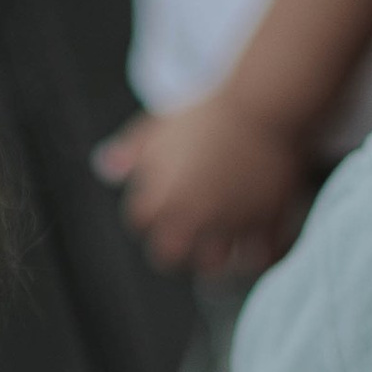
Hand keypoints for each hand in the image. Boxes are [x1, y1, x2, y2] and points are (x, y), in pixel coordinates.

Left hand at [94, 100, 314, 278]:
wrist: (266, 105)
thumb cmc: (210, 114)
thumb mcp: (160, 126)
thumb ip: (131, 150)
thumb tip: (105, 166)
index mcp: (160, 198)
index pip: (140, 222)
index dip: (150, 213)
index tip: (162, 205)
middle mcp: (191, 220)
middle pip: (169, 256)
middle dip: (176, 248)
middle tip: (188, 237)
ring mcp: (229, 226)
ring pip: (214, 266)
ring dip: (215, 258)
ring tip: (221, 246)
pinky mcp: (267, 225)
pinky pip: (260, 259)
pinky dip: (258, 256)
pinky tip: (256, 246)